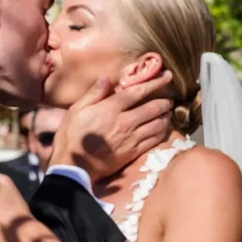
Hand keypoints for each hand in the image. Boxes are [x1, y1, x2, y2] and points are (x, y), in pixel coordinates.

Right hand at [51, 73, 173, 181]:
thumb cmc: (72, 135)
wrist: (75, 165)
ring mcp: (131, 138)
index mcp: (111, 108)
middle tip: (169, 98)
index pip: (138, 91)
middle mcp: (125, 121)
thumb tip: (106, 77)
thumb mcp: (76, 110)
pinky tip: (163, 128)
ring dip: (166, 116)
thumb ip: (94, 93)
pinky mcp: (133, 152)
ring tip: (168, 112)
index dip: (155, 83)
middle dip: (164, 101)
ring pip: (157, 124)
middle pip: (153, 108)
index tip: (167, 76)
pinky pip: (154, 140)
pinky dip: (162, 132)